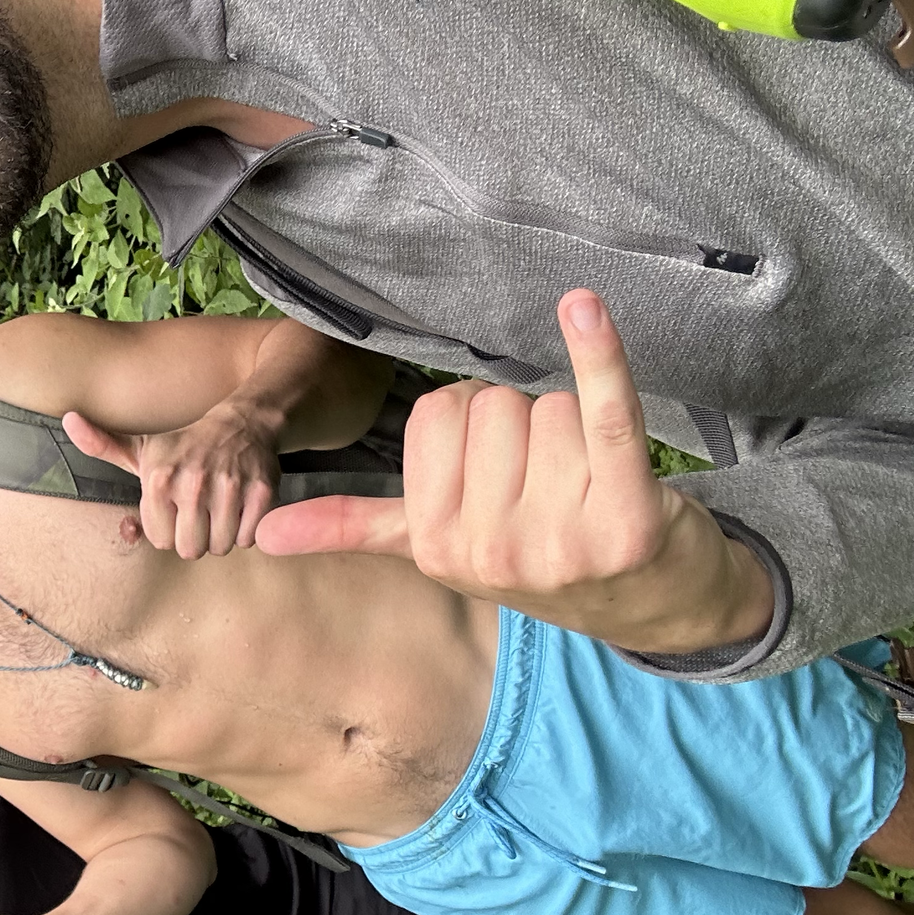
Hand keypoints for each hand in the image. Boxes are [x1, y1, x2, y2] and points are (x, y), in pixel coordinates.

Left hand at [61, 402, 280, 557]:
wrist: (241, 423)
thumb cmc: (184, 445)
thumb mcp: (141, 448)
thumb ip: (102, 445)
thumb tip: (69, 420)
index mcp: (159, 479)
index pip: (160, 541)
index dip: (169, 528)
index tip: (175, 507)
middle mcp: (193, 484)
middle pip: (190, 549)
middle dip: (194, 536)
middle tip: (199, 511)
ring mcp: (230, 488)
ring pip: (220, 547)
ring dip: (220, 535)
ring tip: (219, 507)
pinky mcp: (262, 493)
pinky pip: (249, 539)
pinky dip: (245, 530)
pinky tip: (239, 506)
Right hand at [251, 291, 773, 654]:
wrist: (653, 605)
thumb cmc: (542, 558)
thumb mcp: (442, 550)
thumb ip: (355, 529)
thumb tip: (259, 536)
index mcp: (436, 546)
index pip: (436, 417)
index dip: (470, 423)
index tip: (497, 466)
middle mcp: (493, 550)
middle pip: (493, 407)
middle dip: (523, 425)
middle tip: (552, 479)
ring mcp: (563, 539)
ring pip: (550, 407)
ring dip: (577, 426)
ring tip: (591, 479)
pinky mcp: (629, 516)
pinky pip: (605, 410)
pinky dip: (598, 352)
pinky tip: (583, 309)